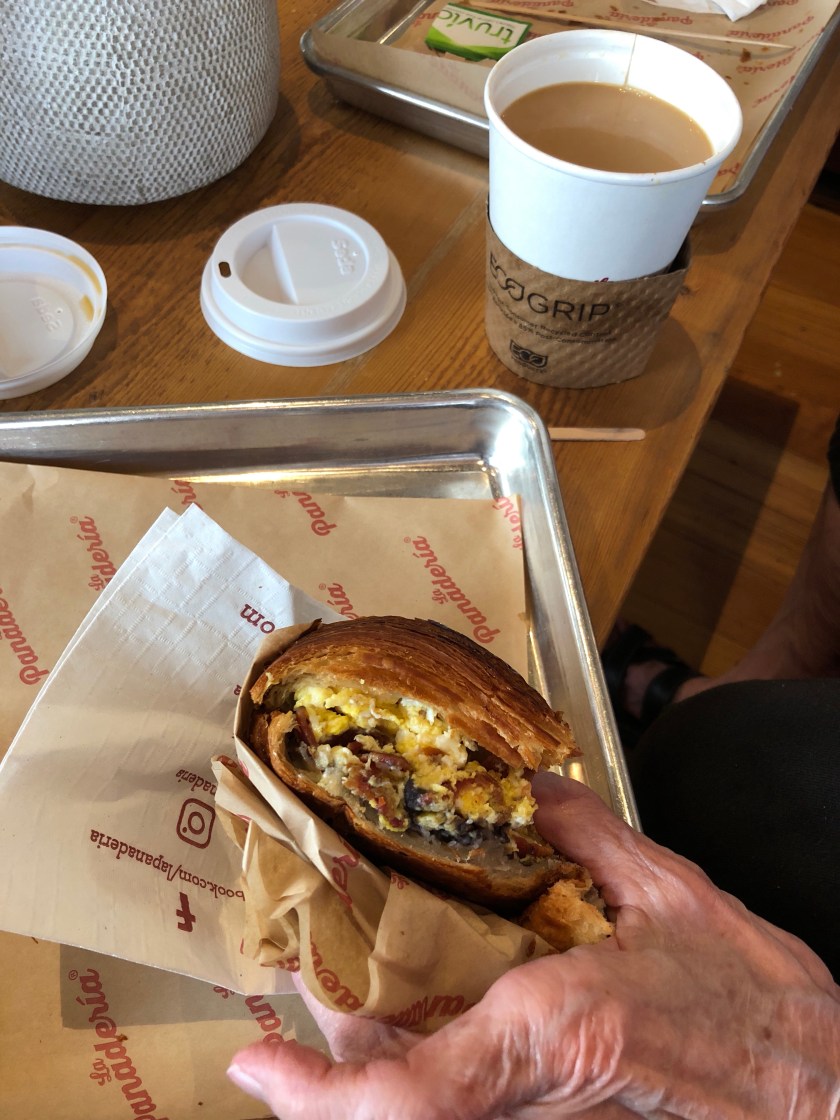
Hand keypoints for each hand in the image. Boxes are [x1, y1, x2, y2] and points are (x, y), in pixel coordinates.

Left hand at [227, 774, 839, 1118]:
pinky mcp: (557, 1118)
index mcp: (549, 1027)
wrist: (817, 1087)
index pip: (406, 1095)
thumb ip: (589, 833)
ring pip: (420, 1103)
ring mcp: (540, 1118)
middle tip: (316, 970)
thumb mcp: (671, 892)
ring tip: (358, 981)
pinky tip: (428, 1012)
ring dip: (373, 1053)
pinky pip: (463, 1100)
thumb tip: (532, 788)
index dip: (318, 1094)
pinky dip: (421, 1063)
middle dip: (335, 1043)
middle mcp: (529, 1087)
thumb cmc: (757, 1007)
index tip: (258, 1062)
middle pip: (389, 1098)